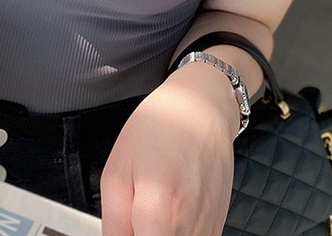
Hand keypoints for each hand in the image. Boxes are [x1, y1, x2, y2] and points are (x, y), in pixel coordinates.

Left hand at [100, 63, 237, 235]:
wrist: (202, 108)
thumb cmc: (160, 127)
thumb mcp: (116, 169)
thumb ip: (113, 220)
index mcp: (158, 206)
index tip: (125, 227)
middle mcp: (187, 222)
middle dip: (142, 232)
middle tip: (136, 213)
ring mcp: (207, 226)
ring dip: (160, 232)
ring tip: (154, 205)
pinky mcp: (218, 224)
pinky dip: (178, 231)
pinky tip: (172, 208)